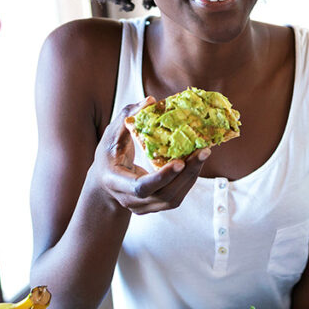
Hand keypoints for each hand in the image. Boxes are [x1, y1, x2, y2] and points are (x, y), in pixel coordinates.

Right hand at [89, 96, 209, 213]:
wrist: (104, 184)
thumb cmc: (108, 157)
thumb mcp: (111, 136)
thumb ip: (127, 118)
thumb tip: (149, 101)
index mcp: (116, 183)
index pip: (141, 187)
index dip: (161, 177)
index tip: (179, 161)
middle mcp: (131, 200)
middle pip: (164, 194)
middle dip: (186, 173)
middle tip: (203, 151)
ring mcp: (144, 207)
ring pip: (174, 197)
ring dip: (191, 175)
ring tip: (203, 153)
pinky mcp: (156, 206)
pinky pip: (177, 195)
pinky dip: (188, 178)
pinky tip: (196, 161)